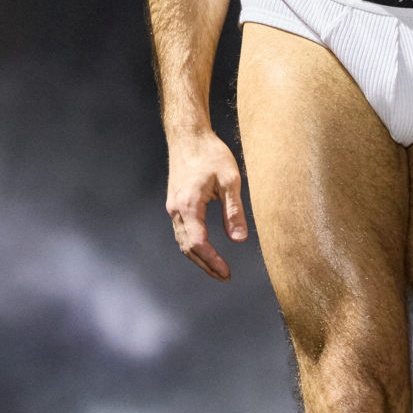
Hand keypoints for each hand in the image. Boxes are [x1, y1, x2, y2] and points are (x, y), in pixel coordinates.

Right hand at [166, 132, 248, 278]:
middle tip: (224, 276)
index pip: (198, 243)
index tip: (227, 272)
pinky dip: (193, 245)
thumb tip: (239, 239)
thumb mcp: (230, 180)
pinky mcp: (175, 203)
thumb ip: (234, 211)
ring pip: (183, 241)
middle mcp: (176, 209)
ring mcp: (173, 206)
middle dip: (206, 265)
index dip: (212, 261)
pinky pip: (181, 232)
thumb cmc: (211, 154)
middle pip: (188, 247)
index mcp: (188, 205)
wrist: (189, 136)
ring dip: (199, 258)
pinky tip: (205, 250)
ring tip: (217, 268)